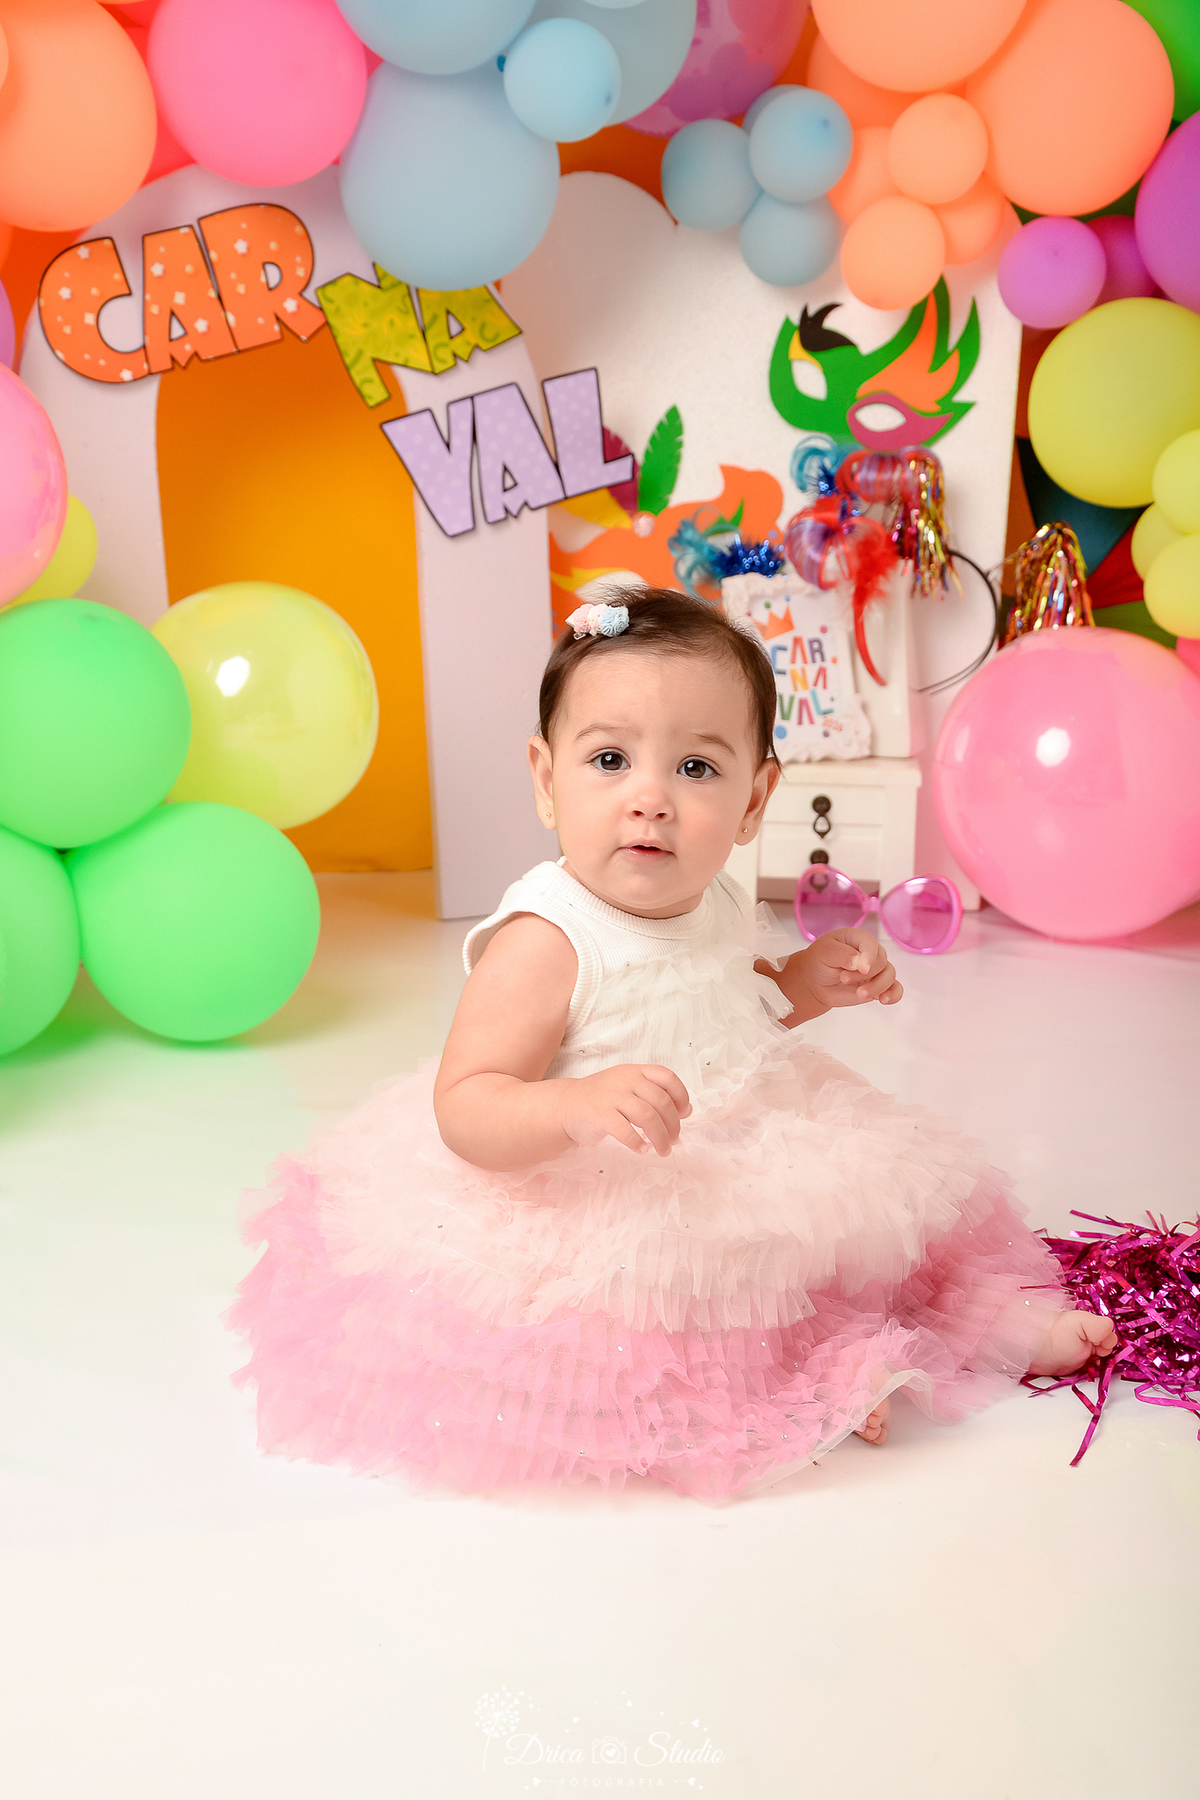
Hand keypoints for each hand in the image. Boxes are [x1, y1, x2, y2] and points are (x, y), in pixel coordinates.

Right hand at [557, 1064, 691, 1156]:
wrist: (566, 1105)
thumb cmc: (602, 1099)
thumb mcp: (628, 1088)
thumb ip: (654, 1095)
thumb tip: (686, 1111)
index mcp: (635, 1071)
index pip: (667, 1077)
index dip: (681, 1096)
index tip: (684, 1114)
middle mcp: (625, 1080)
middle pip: (661, 1101)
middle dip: (673, 1125)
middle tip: (674, 1140)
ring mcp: (612, 1096)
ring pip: (647, 1116)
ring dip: (660, 1137)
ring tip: (663, 1150)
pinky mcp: (599, 1114)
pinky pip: (625, 1131)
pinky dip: (637, 1143)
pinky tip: (641, 1150)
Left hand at [800, 928, 902, 1009]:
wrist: (815, 983)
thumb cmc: (819, 962)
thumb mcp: (824, 953)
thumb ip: (842, 954)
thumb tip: (859, 961)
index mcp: (857, 938)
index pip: (870, 943)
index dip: (869, 956)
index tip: (862, 969)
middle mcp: (870, 952)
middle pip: (881, 961)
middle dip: (866, 974)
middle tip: (843, 979)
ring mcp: (876, 970)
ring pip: (890, 975)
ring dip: (877, 987)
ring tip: (859, 994)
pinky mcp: (878, 985)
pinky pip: (895, 989)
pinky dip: (893, 995)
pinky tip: (883, 1000)